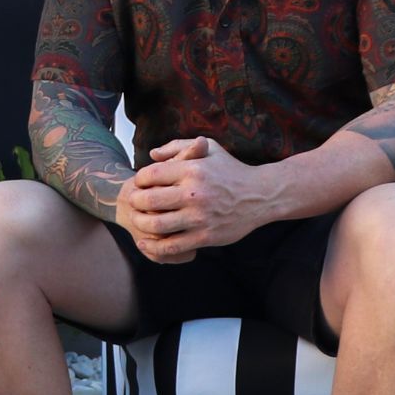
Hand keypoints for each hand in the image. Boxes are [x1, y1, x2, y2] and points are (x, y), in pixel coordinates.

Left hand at [117, 136, 270, 262]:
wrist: (260, 195)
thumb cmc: (231, 170)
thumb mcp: (209, 149)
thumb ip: (178, 147)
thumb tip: (151, 154)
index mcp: (192, 169)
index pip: (151, 175)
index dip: (139, 181)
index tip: (139, 185)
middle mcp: (194, 193)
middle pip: (149, 200)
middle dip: (135, 203)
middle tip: (133, 204)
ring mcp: (199, 217)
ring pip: (157, 225)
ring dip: (141, 224)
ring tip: (138, 221)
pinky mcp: (205, 237)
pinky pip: (172, 246)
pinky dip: (154, 247)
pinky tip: (145, 242)